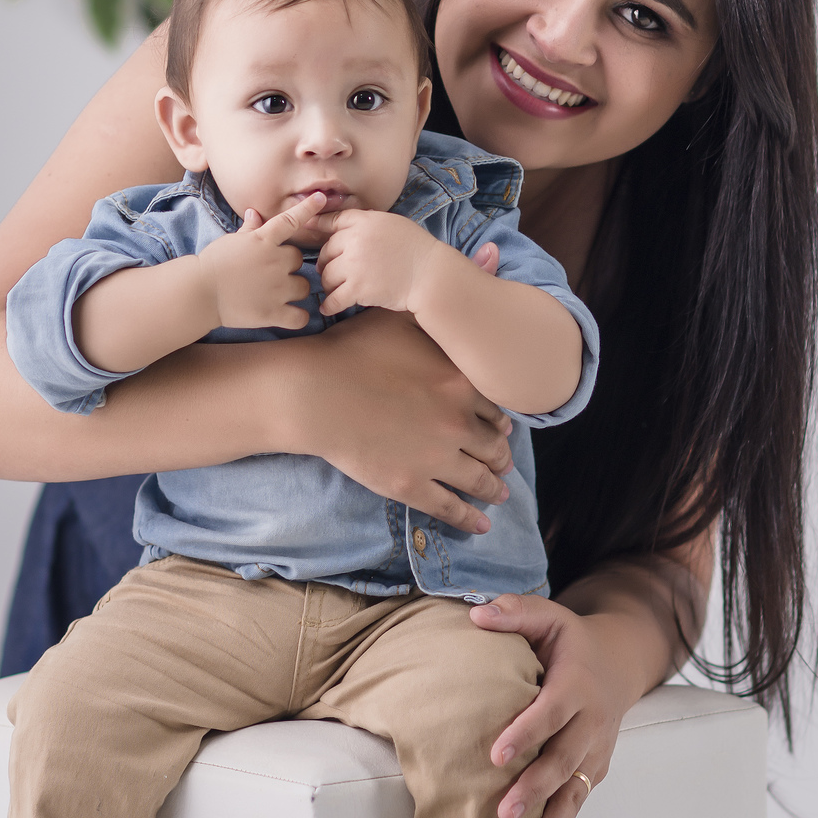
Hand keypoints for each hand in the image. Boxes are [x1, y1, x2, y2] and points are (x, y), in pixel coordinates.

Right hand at [202, 193, 326, 329]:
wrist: (199, 292)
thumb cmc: (212, 264)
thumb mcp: (230, 242)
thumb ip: (249, 230)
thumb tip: (255, 213)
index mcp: (263, 241)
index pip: (290, 221)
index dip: (308, 209)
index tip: (321, 198)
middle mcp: (275, 262)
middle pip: (299, 259)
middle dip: (289, 265)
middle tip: (270, 272)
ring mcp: (277, 289)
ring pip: (304, 286)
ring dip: (295, 289)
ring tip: (275, 294)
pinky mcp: (273, 312)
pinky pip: (300, 317)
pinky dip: (298, 317)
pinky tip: (289, 315)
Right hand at [296, 307, 513, 531]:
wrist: (313, 392)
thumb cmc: (351, 349)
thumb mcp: (400, 318)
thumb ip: (436, 316)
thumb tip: (471, 290)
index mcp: (461, 382)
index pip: (497, 408)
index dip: (501, 420)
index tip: (501, 428)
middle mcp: (457, 423)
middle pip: (494, 445)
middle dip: (501, 456)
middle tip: (504, 463)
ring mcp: (436, 458)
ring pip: (479, 478)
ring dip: (494, 487)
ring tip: (500, 492)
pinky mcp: (410, 485)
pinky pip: (450, 507)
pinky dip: (469, 519)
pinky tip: (481, 526)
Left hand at [316, 209, 443, 315]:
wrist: (431, 274)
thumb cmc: (417, 249)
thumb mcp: (393, 224)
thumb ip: (368, 222)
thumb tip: (346, 223)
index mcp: (365, 221)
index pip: (333, 220)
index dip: (319, 225)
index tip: (308, 228)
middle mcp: (356, 240)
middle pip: (326, 250)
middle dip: (326, 262)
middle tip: (327, 271)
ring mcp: (355, 265)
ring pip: (326, 275)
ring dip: (328, 284)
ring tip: (333, 289)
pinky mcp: (358, 289)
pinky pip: (334, 298)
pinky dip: (329, 305)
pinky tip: (327, 308)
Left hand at [469, 595, 652, 817]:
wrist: (618, 663)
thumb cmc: (570, 641)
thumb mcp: (549, 616)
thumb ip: (515, 612)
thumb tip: (475, 615)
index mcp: (576, 684)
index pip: (551, 712)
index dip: (526, 733)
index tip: (496, 755)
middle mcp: (592, 721)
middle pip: (563, 759)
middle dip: (535, 788)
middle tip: (504, 812)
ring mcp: (597, 749)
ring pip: (576, 789)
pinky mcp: (596, 768)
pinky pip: (579, 799)